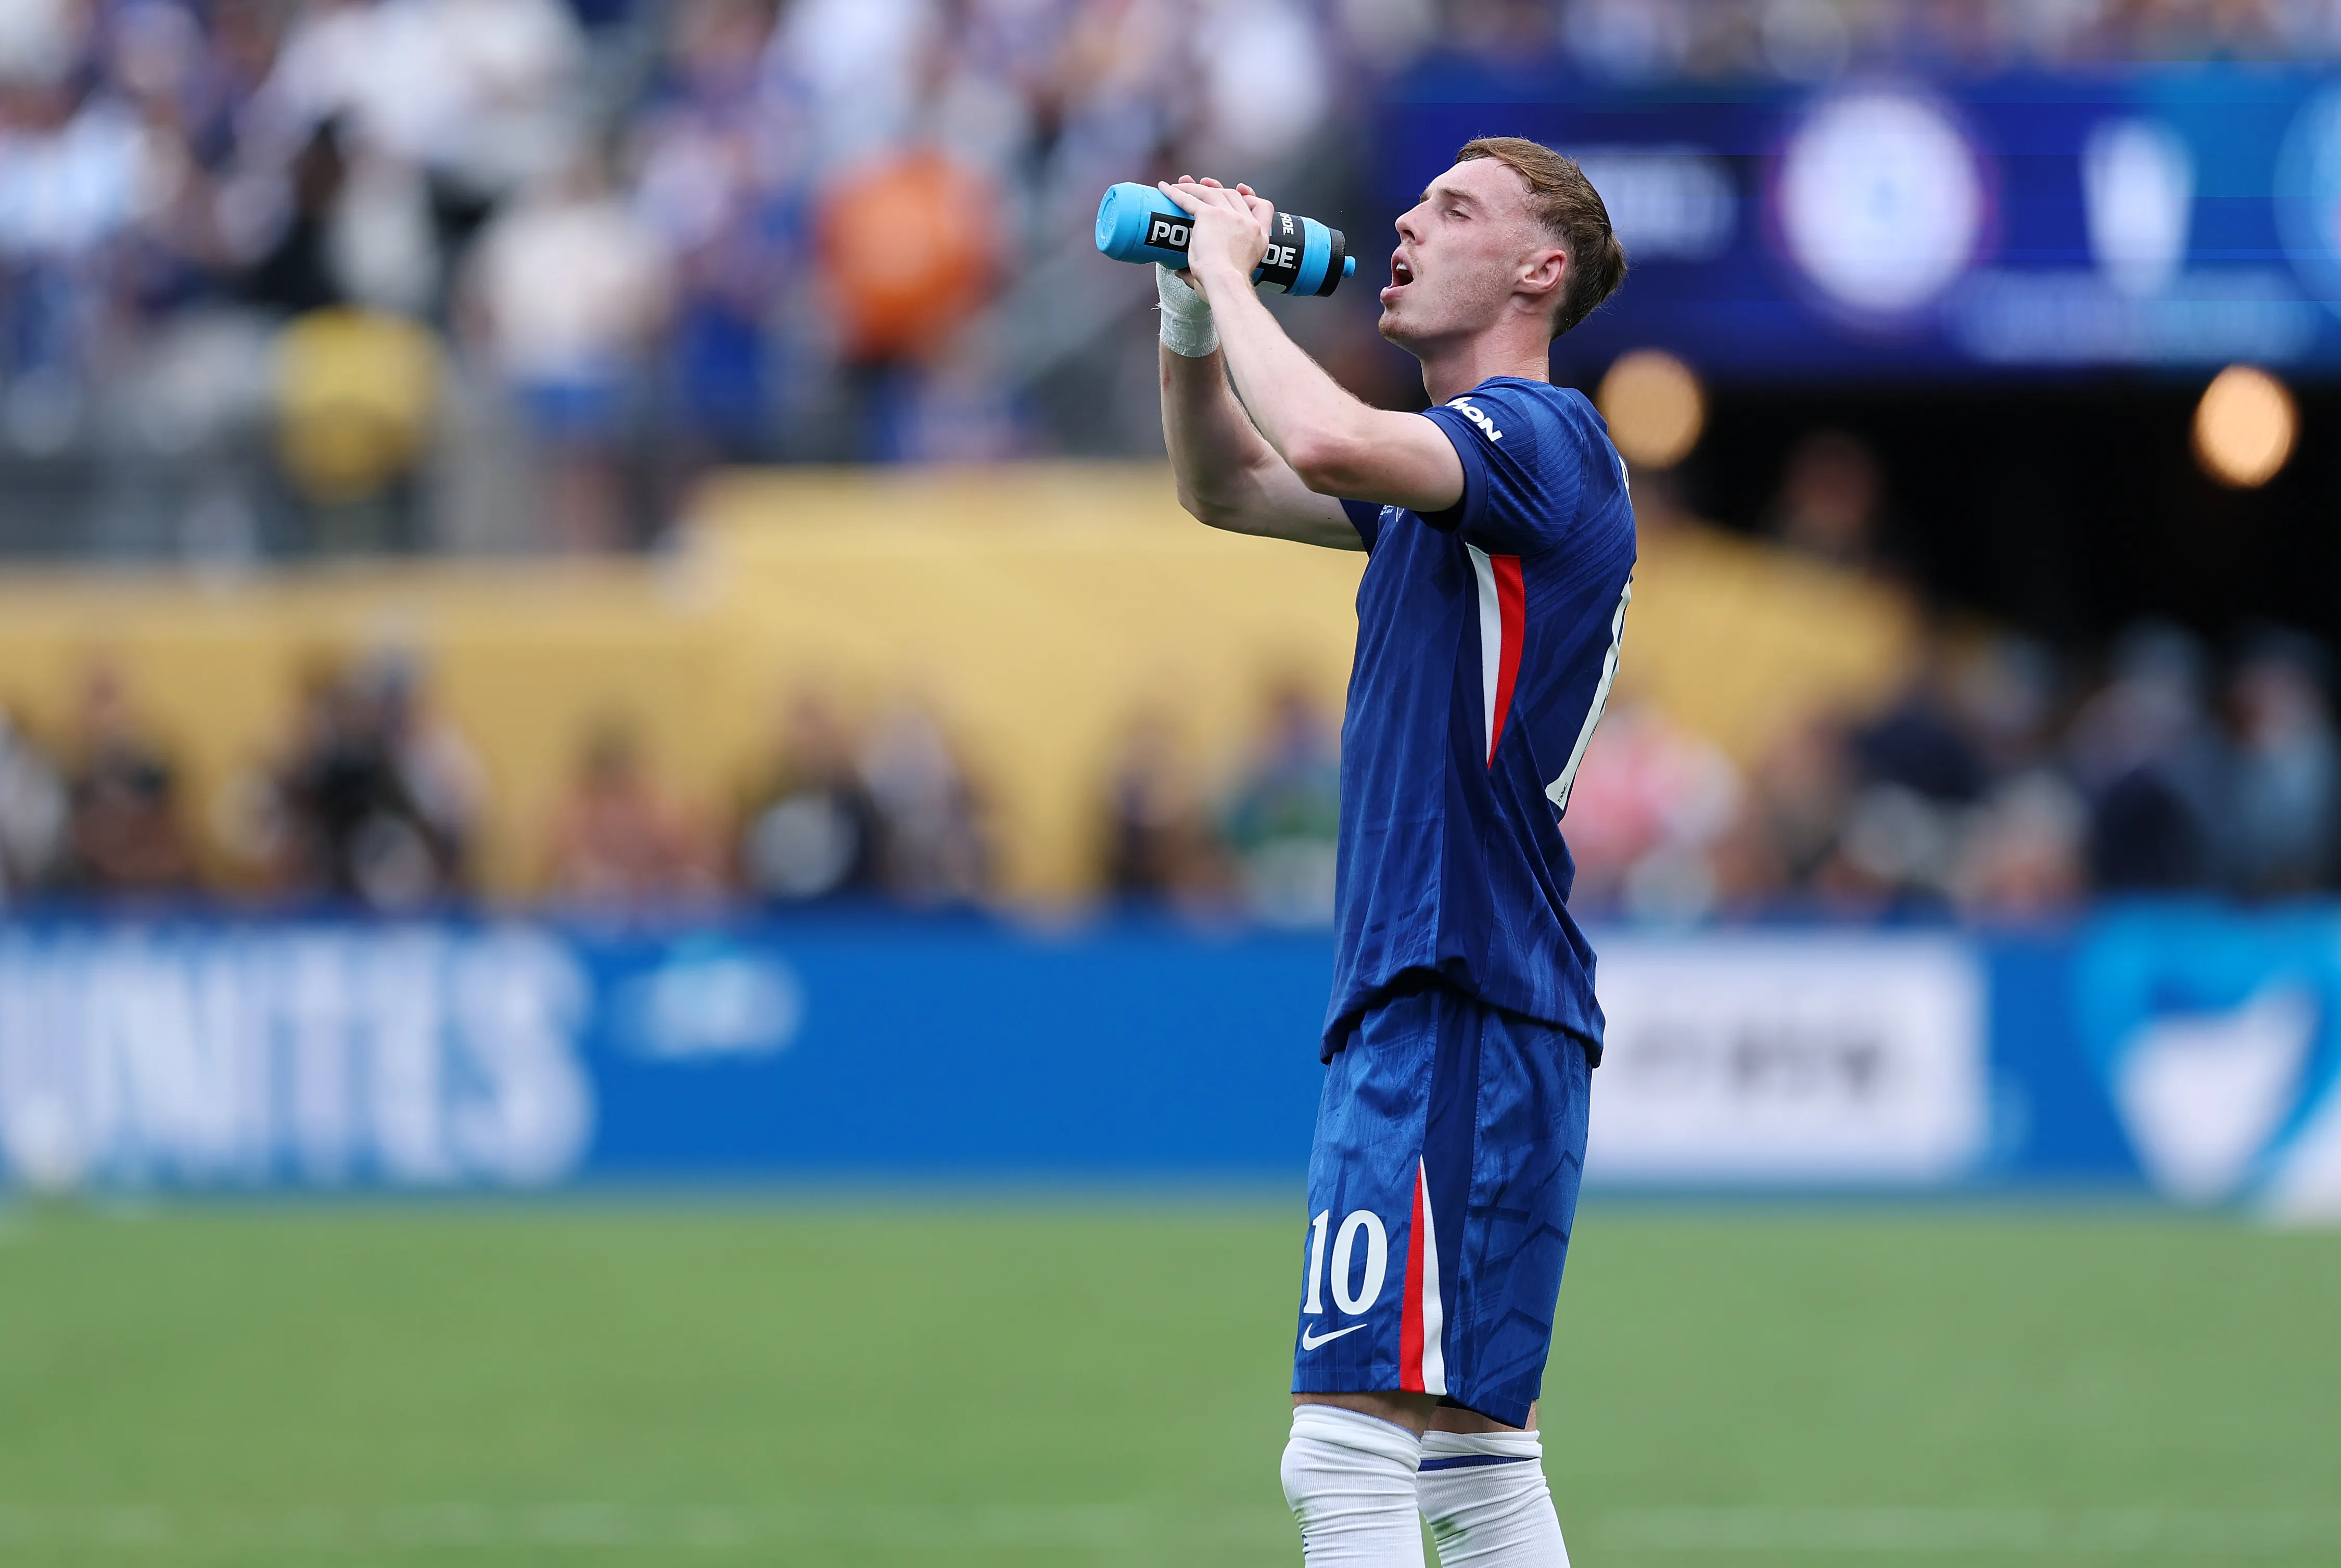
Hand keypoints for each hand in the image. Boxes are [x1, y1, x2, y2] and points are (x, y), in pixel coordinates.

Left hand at [1157, 176, 1271, 302]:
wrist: (1226, 282)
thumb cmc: (1228, 286)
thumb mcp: (1229, 274)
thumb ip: (1209, 270)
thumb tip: (1181, 274)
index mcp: (1259, 235)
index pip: (1263, 207)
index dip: (1251, 197)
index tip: (1242, 192)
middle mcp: (1247, 222)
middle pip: (1232, 195)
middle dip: (1218, 188)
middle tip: (1203, 186)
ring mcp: (1229, 216)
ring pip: (1211, 192)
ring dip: (1195, 187)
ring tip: (1181, 185)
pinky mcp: (1210, 215)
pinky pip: (1190, 199)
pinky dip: (1176, 192)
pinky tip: (1165, 189)